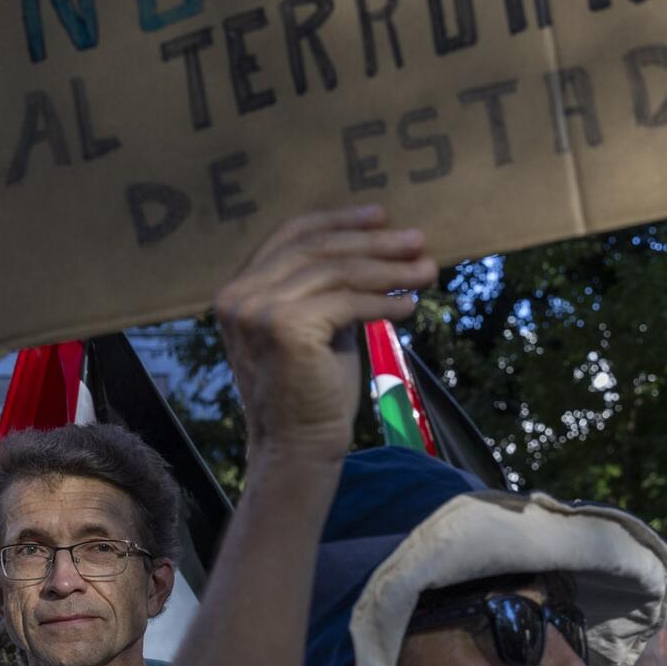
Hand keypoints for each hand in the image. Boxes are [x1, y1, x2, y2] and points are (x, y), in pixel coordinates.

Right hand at [214, 206, 433, 462]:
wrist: (297, 448)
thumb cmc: (311, 391)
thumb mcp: (315, 325)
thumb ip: (326, 287)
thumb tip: (378, 246)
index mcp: (239, 289)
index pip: (291, 236)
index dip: (339, 221)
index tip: (381, 216)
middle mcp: (239, 295)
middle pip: (318, 249)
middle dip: (375, 242)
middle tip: (419, 240)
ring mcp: (257, 310)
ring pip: (337, 272)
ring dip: (390, 269)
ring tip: (427, 270)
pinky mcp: (284, 329)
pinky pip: (347, 301)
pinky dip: (383, 300)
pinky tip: (411, 305)